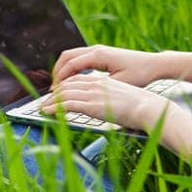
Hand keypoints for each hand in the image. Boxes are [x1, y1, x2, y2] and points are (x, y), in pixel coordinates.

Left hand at [45, 74, 169, 132]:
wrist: (149, 107)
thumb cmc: (141, 106)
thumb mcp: (123, 98)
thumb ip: (111, 100)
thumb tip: (108, 109)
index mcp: (103, 81)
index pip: (77, 79)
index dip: (65, 85)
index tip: (57, 93)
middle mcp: (95, 84)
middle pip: (67, 84)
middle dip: (54, 92)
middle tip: (46, 100)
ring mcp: (93, 94)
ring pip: (64, 93)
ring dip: (51, 100)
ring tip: (42, 107)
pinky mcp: (92, 104)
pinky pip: (67, 104)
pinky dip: (54, 107)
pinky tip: (47, 112)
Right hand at [52, 45, 166, 86]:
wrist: (154, 64)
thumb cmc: (140, 74)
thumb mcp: (119, 83)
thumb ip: (99, 86)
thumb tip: (81, 93)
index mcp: (99, 55)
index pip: (71, 64)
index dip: (60, 78)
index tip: (54, 92)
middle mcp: (96, 49)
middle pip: (67, 56)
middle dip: (57, 72)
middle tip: (53, 89)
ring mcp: (98, 49)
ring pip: (72, 55)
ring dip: (63, 69)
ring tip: (59, 85)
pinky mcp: (102, 53)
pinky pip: (80, 58)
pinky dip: (72, 68)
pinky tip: (72, 80)